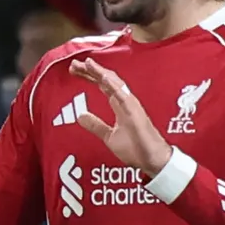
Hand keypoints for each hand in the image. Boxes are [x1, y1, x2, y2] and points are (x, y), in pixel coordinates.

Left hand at [70, 57, 172, 177]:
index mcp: (119, 105)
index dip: (89, 76)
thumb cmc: (135, 149)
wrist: (151, 160)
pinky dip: (113, 84)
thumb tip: (80, 116)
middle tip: (73, 64)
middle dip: (90, 71)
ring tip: (86, 63)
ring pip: (114, 83)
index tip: (74, 70)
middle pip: (106, 80)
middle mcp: (125, 101)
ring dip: (100, 72)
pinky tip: (103, 76)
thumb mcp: (109, 136)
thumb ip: (96, 125)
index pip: (102, 86)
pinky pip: (123, 95)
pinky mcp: (135, 111)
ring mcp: (130, 104)